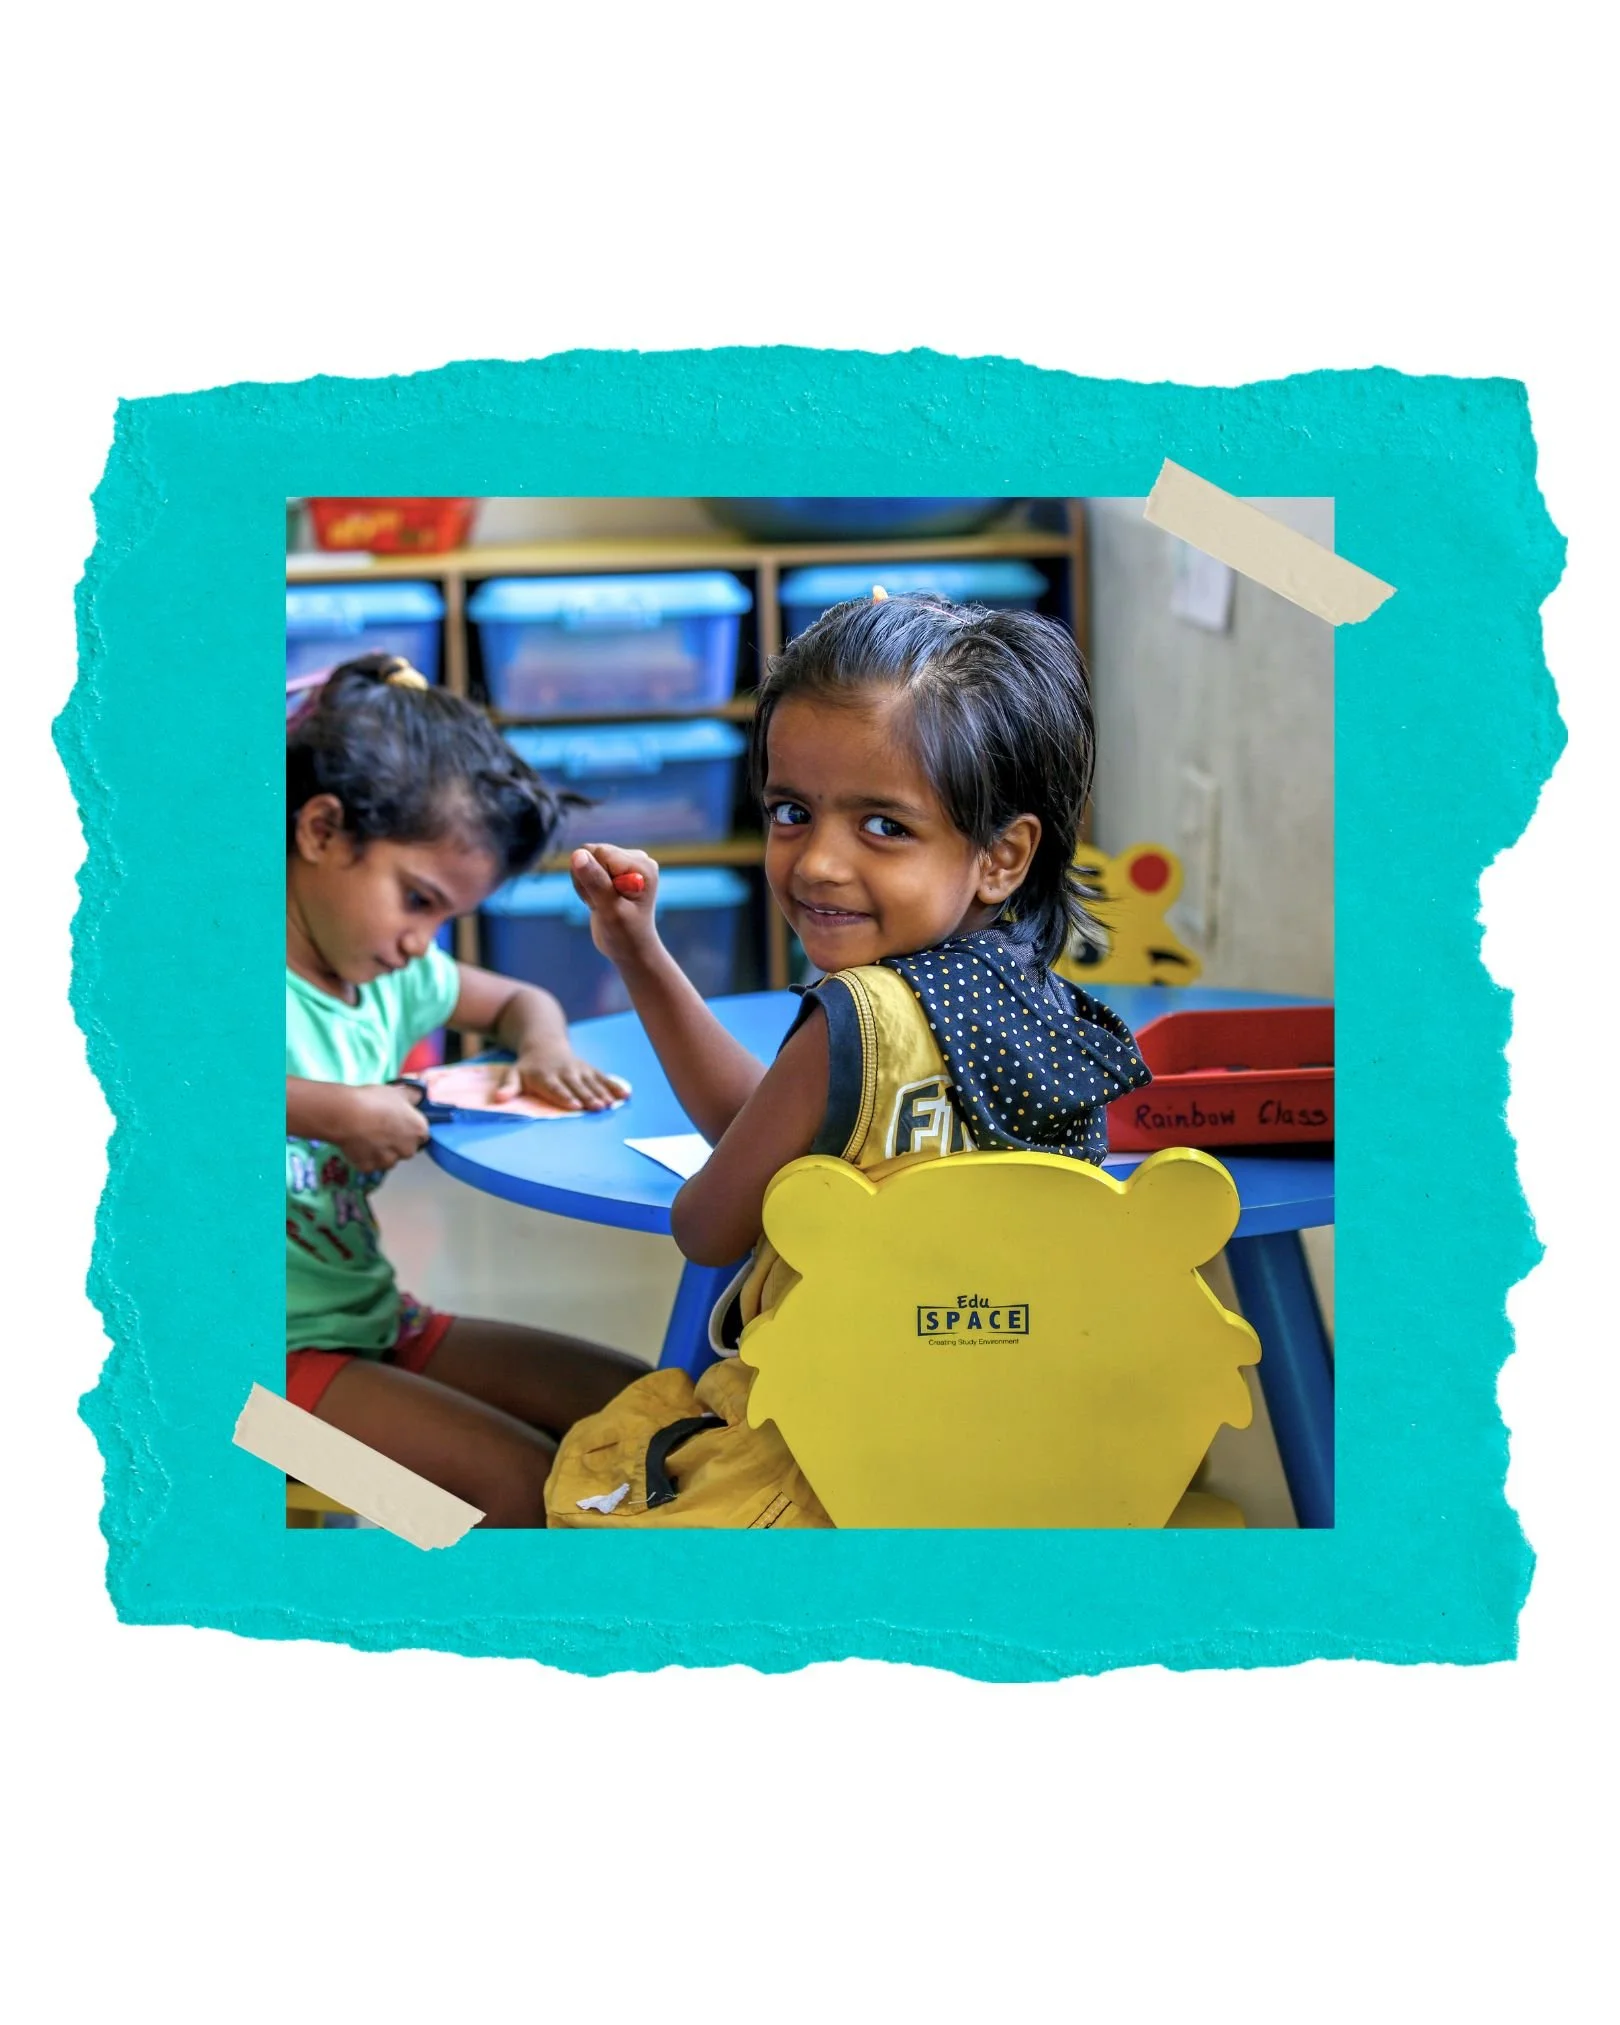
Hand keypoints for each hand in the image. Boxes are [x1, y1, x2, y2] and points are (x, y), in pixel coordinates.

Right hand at [329, 1084, 430, 1171]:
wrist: (347, 1114)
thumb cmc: (374, 1101)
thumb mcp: (398, 1092)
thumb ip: (414, 1096)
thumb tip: (419, 1096)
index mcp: (419, 1131)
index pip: (421, 1135)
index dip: (409, 1128)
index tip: (398, 1123)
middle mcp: (408, 1150)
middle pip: (406, 1149)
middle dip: (396, 1142)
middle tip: (381, 1128)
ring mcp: (388, 1161)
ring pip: (388, 1159)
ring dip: (381, 1151)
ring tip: (367, 1136)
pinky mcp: (369, 1167)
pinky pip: (369, 1163)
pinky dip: (364, 1157)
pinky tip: (357, 1143)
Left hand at [494, 1049, 629, 1112]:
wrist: (544, 1042)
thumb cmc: (528, 1067)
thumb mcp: (513, 1073)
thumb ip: (508, 1087)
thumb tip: (499, 1098)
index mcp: (544, 1076)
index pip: (556, 1088)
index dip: (566, 1096)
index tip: (575, 1105)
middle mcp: (564, 1072)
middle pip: (577, 1086)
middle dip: (588, 1096)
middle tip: (598, 1107)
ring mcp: (579, 1070)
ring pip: (592, 1083)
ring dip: (602, 1093)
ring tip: (611, 1104)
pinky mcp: (590, 1069)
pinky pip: (603, 1078)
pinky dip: (614, 1086)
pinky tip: (626, 1095)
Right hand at [569, 844, 660, 965]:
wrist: (631, 950)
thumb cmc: (626, 935)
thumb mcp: (610, 910)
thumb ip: (595, 882)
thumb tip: (577, 854)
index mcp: (642, 865)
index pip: (599, 853)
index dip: (591, 877)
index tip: (603, 900)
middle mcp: (637, 859)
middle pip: (591, 853)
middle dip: (588, 880)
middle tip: (602, 905)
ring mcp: (625, 863)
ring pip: (584, 859)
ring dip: (586, 885)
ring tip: (601, 904)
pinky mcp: (614, 869)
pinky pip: (585, 867)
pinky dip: (586, 886)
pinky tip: (599, 901)